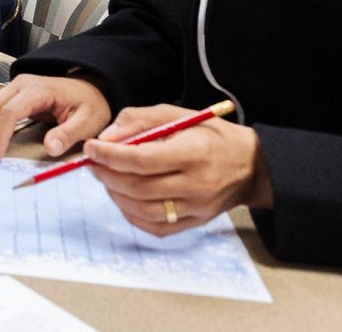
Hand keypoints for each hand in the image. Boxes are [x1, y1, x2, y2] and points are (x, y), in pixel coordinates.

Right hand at [0, 74, 111, 163]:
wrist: (91, 88)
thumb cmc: (90, 104)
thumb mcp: (88, 121)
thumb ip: (68, 134)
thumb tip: (50, 148)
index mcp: (38, 90)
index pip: (11, 112)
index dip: (0, 135)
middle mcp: (22, 85)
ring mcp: (15, 87)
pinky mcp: (13, 94)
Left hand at [83, 104, 270, 236]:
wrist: (251, 166)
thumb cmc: (212, 136)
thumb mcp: (180, 115)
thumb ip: (141, 120)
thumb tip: (107, 138)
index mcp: (194, 153)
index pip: (142, 160)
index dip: (110, 155)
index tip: (91, 147)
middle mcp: (196, 184)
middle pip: (138, 187)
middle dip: (107, 175)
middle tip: (93, 163)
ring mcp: (197, 208)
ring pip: (143, 210)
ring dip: (115, 194)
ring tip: (107, 178)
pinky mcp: (196, 223)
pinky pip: (155, 227)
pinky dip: (132, 214)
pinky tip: (124, 197)